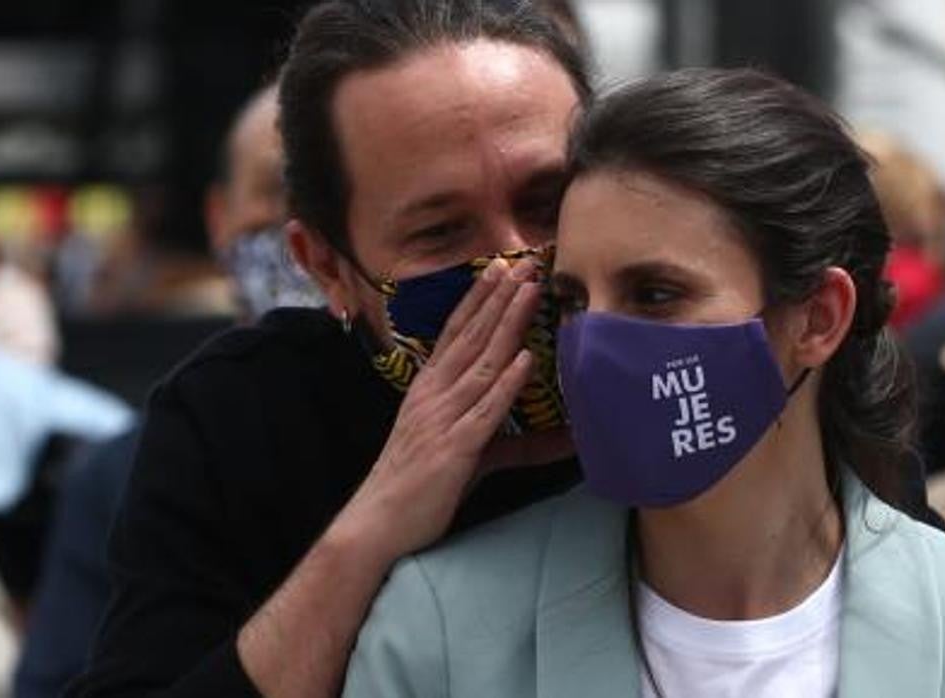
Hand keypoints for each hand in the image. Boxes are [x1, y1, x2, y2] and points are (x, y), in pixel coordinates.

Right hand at [349, 258, 547, 556]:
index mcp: (430, 389)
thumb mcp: (473, 456)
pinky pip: (484, 411)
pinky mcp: (453, 449)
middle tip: (524, 260)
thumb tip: (567, 441)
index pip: (457, 333)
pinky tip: (525, 360)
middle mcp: (434, 395)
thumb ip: (520, 445)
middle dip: (500, 297)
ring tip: (529, 291)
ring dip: (508, 325)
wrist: (378, 526)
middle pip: (472, 336)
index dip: (481, 299)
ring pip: (481, 363)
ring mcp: (442, 419)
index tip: (502, 267)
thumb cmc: (422, 488)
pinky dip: (505, 383)